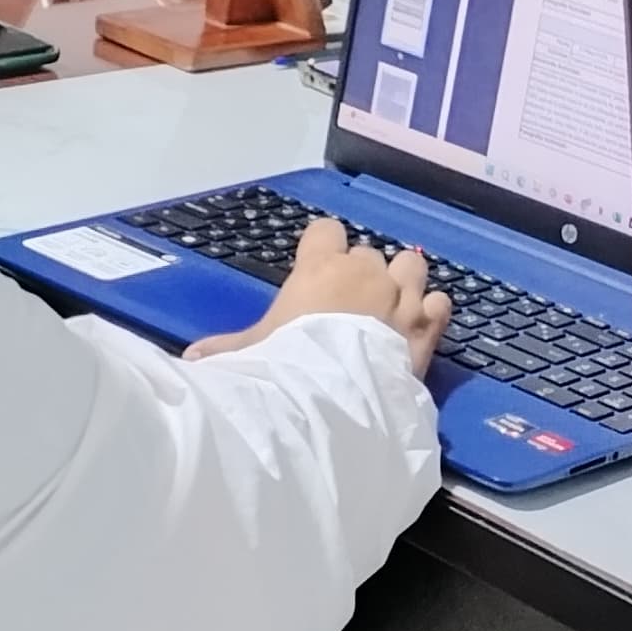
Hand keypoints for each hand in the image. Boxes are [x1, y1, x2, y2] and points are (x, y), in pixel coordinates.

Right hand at [185, 214, 449, 375]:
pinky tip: (422, 324)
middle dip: (361, 274)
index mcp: (320, 267)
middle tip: (347, 305)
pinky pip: (440, 302)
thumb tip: (191, 359)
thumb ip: (227, 349)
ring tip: (392, 305)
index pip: (325, 230)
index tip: (317, 268)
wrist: (332, 400)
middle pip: (368, 254)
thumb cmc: (284, 366)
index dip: (323, 247)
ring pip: (411, 266)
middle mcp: (364, 273)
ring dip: (403, 282)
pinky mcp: (426, 328)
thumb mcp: (249, 354)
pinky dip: (433, 310)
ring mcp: (400, 298)